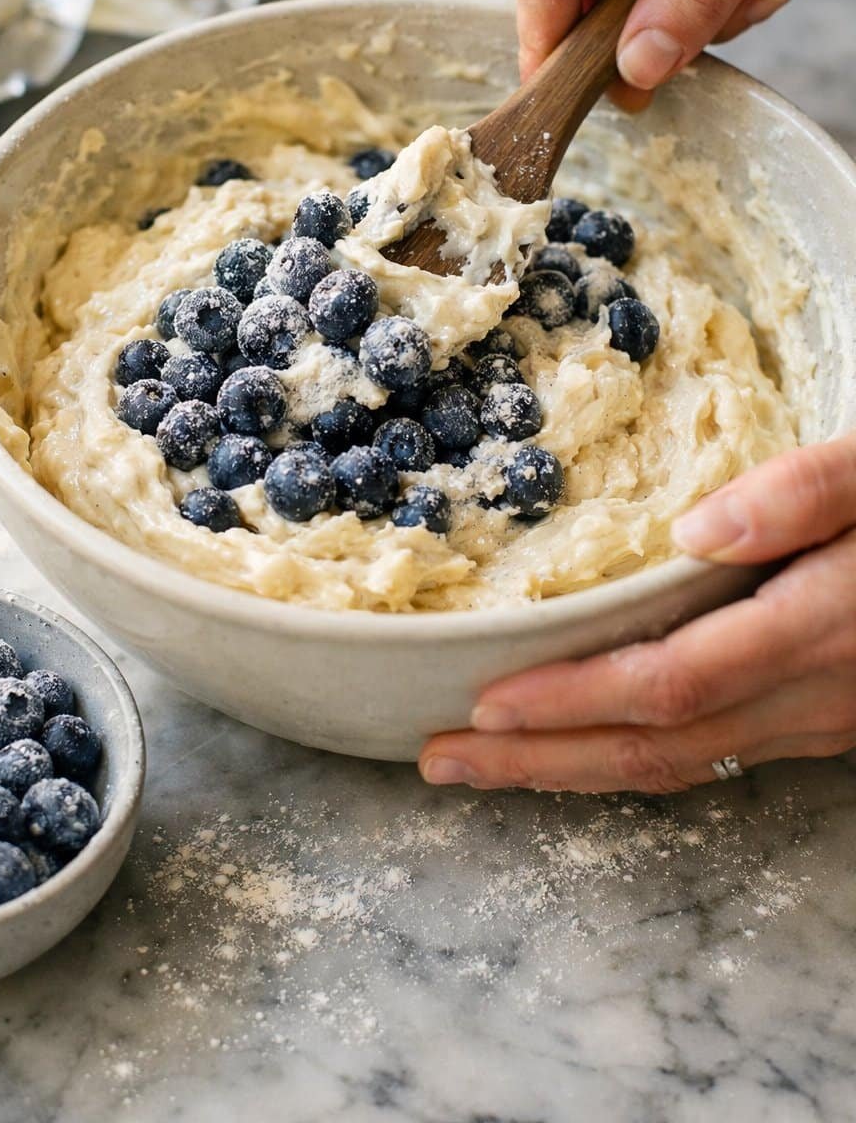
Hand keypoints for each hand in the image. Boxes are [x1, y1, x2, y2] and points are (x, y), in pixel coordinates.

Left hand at [419, 434, 855, 792]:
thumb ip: (810, 489)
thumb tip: (698, 530)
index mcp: (820, 625)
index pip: (669, 682)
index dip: (572, 701)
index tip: (482, 703)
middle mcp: (816, 693)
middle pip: (657, 747)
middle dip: (541, 762)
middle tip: (441, 762)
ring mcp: (824, 719)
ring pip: (682, 764)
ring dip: (574, 770)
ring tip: (485, 762)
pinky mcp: (826, 719)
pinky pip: (712, 753)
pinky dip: (633, 755)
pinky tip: (584, 745)